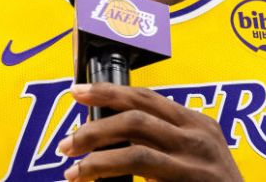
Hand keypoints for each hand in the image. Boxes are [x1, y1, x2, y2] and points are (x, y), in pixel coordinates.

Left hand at [59, 82, 242, 181]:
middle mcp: (199, 135)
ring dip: (97, 154)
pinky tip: (93, 180)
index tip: (78, 93)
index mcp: (198, 123)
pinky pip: (142, 167)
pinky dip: (111, 171)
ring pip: (135, 142)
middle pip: (137, 113)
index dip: (109, 92)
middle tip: (66, 142)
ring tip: (74, 170)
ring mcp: (196, 159)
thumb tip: (115, 138)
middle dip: (95, 123)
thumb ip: (167, 143)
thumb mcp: (197, 159)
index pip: (147, 97)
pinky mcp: (191, 180)